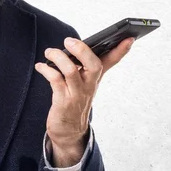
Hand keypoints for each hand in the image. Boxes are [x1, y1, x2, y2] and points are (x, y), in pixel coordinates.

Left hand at [34, 36, 134, 163]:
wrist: (68, 131)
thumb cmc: (74, 102)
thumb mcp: (84, 83)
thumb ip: (84, 65)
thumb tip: (78, 44)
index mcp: (95, 79)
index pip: (111, 62)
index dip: (121, 50)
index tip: (130, 38)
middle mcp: (89, 85)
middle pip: (94, 65)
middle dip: (82, 50)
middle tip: (69, 41)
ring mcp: (77, 94)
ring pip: (71, 71)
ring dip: (58, 58)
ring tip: (49, 52)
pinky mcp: (63, 101)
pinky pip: (55, 80)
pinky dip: (46, 70)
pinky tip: (40, 66)